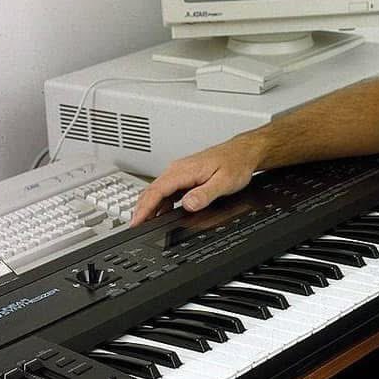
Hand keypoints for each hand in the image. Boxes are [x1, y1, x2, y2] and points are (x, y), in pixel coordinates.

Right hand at [129, 131, 266, 225]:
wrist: (243, 152)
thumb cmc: (236, 163)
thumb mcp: (224, 182)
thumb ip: (204, 194)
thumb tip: (188, 205)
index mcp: (184, 170)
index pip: (156, 190)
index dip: (144, 208)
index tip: (136, 221)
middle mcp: (178, 169)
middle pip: (152, 191)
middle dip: (141, 209)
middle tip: (134, 226)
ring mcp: (180, 172)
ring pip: (158, 190)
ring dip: (149, 206)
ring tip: (144, 223)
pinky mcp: (185, 176)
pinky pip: (166, 190)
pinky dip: (159, 202)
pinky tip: (160, 213)